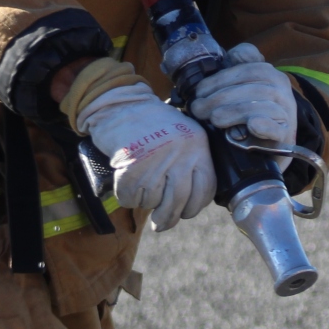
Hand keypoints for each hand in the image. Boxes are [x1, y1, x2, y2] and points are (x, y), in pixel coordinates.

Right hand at [76, 83, 214, 230]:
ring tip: (141, 187)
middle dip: (169, 218)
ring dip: (145, 203)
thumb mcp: (181, 136)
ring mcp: (157, 159)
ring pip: (154, 201)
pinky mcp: (132, 166)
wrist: (121, 105)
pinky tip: (127, 182)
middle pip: (180, 200)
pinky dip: (127, 197)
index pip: (206, 187)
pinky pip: (131, 198)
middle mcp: (180, 152)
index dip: (196, 206)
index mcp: (197, 144)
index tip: (186, 212)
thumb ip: (190, 163)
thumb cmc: (151, 124)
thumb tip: (192, 203)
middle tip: (161, 223)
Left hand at [187, 43, 296, 149]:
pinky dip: (264, 125)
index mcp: (270, 75)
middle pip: (250, 87)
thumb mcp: (243, 90)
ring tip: (214, 118)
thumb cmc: (250, 116)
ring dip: (234, 111)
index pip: (248, 68)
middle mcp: (282, 90)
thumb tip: (225, 58)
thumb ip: (237, 71)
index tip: (200, 90)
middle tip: (198, 108)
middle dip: (219, 97)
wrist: (267, 151)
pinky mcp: (286, 136)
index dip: (221, 78)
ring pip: (260, 106)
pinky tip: (252, 126)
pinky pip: (276, 128)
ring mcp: (286, 112)